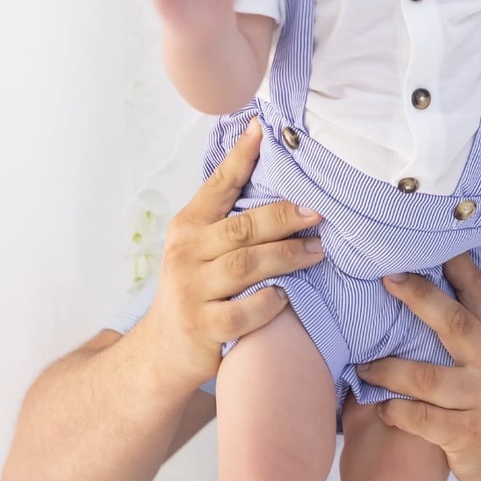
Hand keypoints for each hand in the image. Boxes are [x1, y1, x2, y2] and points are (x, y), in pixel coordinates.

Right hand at [145, 119, 323, 385]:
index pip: (217, 185)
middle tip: (317, 211)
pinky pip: (244, 312)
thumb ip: (228, 220)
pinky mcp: (203, 327)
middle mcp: (185, 253)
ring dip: (287, 256)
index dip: (240, 157)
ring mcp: (192, 291)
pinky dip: (269, 302)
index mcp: (188, 226)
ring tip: (316, 251)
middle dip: (283, 216)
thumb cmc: (195, 290)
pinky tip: (286, 295)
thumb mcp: (200, 248)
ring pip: (246, 266)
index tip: (262, 129)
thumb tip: (279, 180)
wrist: (163, 350)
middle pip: (241, 228)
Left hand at [356, 253, 480, 480]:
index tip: (429, 240)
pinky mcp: (469, 435)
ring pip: (427, 377)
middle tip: (385, 278)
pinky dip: (396, 410)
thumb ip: (480, 326)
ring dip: (388, 368)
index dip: (456, 265)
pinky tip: (380, 405)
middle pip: (454, 323)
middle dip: (417, 296)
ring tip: (363, 365)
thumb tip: (444, 274)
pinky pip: (421, 419)